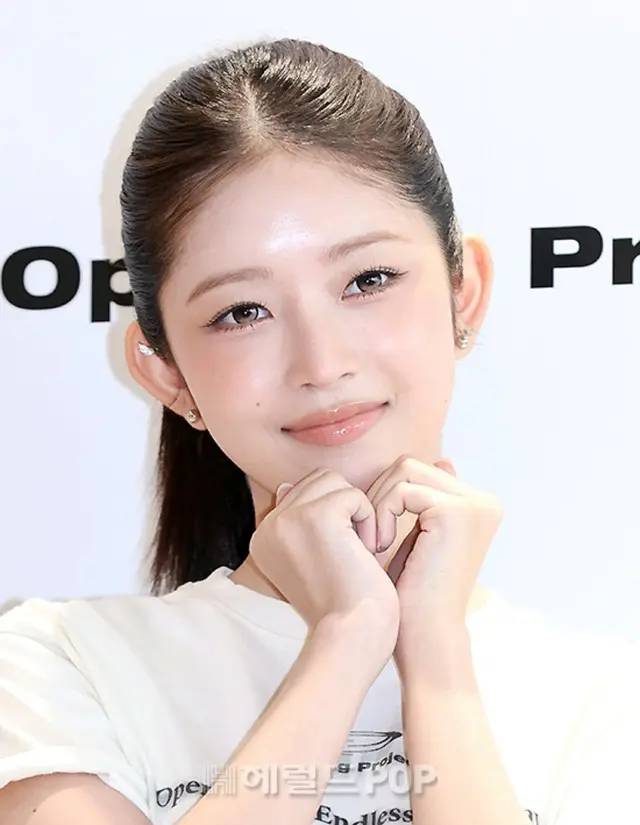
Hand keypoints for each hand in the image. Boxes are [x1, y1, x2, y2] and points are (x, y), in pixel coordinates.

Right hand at [250, 468, 399, 658]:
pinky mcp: (316, 516)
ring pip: (333, 481)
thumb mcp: (311, 560)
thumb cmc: (342, 604)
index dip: (334, 516)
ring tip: (360, 548)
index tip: (340, 556)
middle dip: (344, 507)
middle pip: (317, 481)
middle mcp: (268, 526)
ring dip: (356, 510)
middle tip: (355, 549)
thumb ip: (297, 523)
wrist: (351, 634)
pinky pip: (353, 494)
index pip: (302, 493)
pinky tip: (368, 551)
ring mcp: (288, 519)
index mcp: (263, 537)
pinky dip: (369, 519)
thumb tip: (286, 485)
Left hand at [367, 456, 501, 626]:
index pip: (419, 471)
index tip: (374, 529)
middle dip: (380, 494)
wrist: (425, 636)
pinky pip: (401, 490)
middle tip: (369, 534)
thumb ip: (432, 501)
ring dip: (378, 502)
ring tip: (375, 541)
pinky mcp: (456, 512)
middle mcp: (484, 501)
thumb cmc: (415, 595)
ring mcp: (474, 505)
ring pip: (404, 470)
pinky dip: (381, 513)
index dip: (386, 494)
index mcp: (479, 505)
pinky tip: (380, 545)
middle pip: (411, 465)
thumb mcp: (423, 538)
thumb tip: (443, 460)